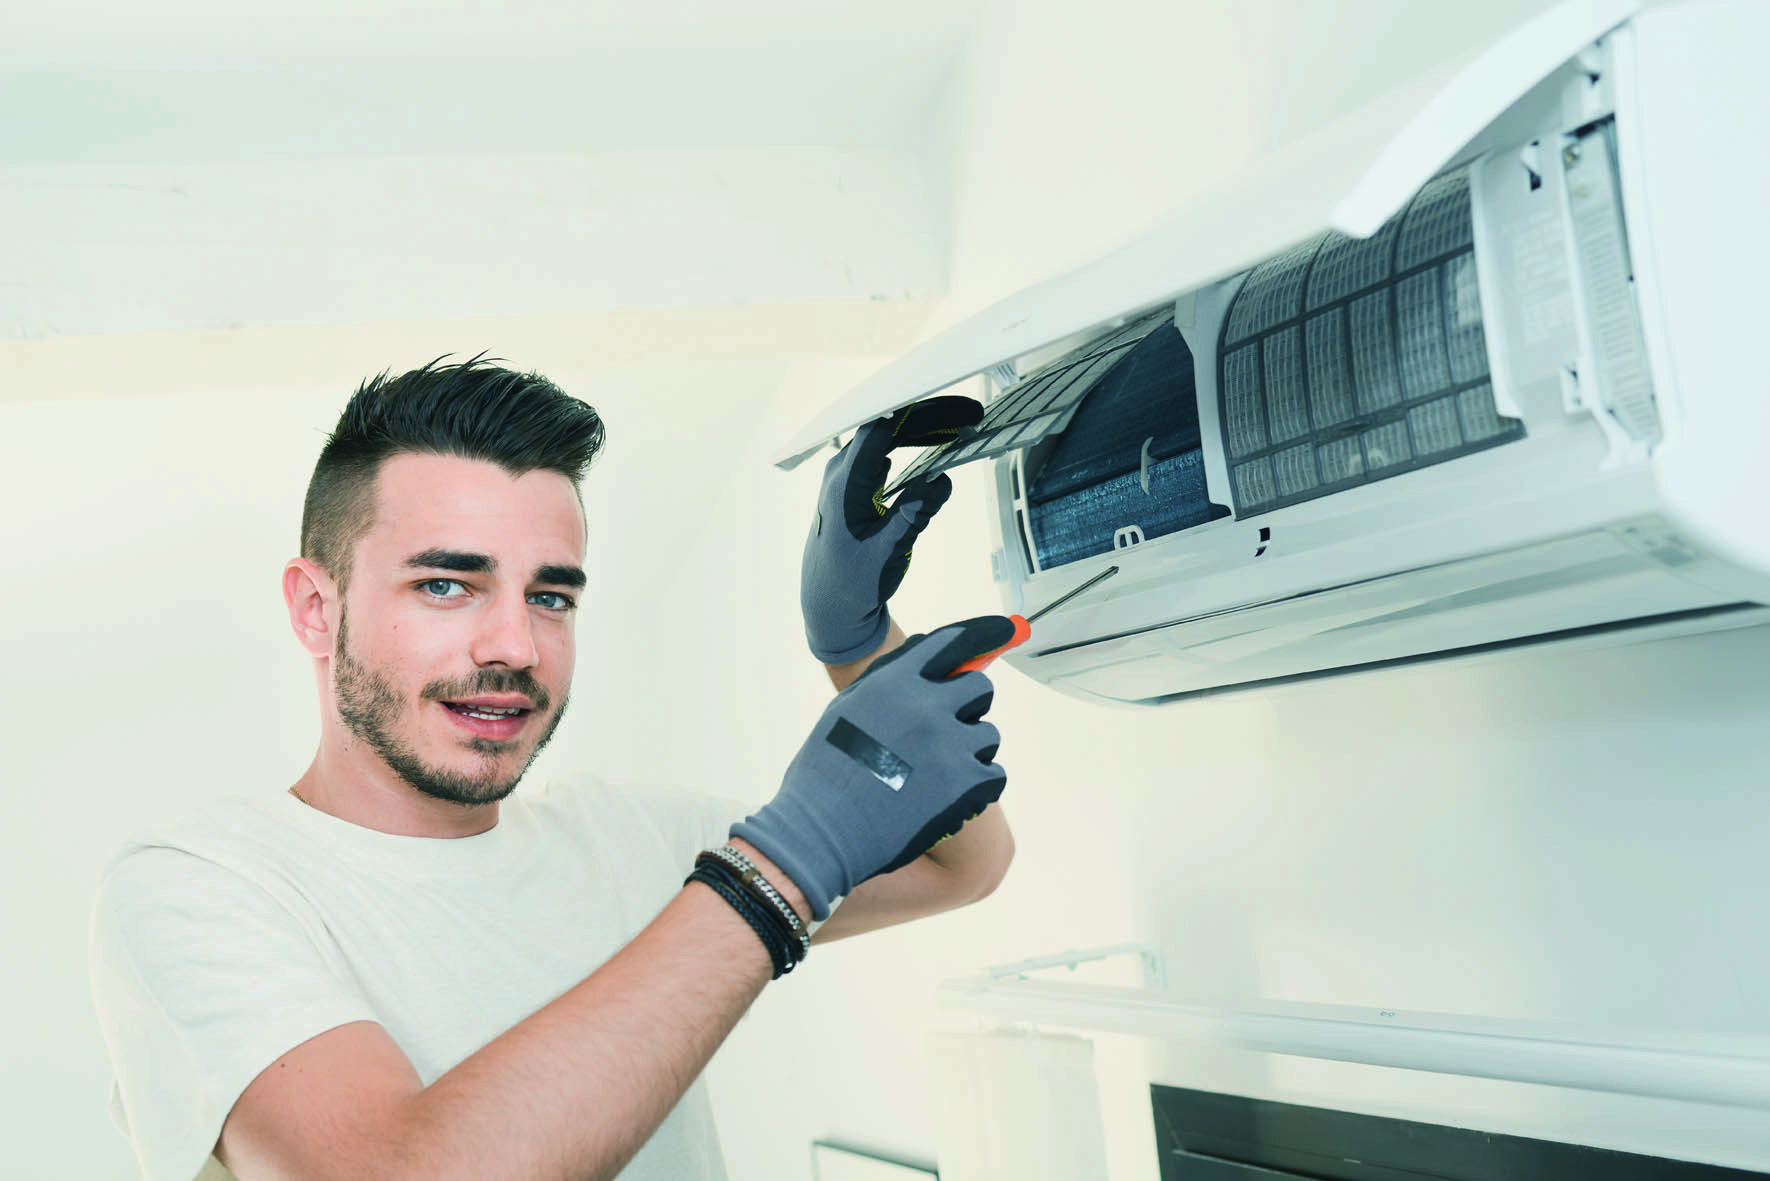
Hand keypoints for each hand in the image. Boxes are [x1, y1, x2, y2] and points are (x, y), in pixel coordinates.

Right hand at [732, 616, 1012, 919]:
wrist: (823, 832)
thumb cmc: (825, 774)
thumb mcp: (847, 709)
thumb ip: (889, 680)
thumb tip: (927, 655)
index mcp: (896, 682)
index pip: (953, 644)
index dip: (982, 636)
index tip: (1003, 632)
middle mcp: (927, 705)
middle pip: (979, 689)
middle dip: (967, 707)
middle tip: (945, 732)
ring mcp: (949, 745)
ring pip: (987, 736)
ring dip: (969, 752)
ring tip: (935, 775)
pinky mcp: (966, 785)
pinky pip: (994, 775)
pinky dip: (978, 786)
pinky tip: (949, 798)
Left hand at [800, 396, 984, 664]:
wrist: (829, 605)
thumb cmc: (853, 582)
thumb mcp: (889, 551)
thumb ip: (915, 514)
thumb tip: (941, 480)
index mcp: (845, 484)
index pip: (880, 429)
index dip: (917, 413)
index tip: (951, 408)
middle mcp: (840, 474)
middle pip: (886, 428)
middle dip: (927, 419)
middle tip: (968, 415)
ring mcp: (845, 479)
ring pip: (885, 440)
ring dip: (919, 432)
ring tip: (957, 426)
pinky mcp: (853, 487)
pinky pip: (882, 455)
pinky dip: (909, 449)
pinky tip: (932, 446)